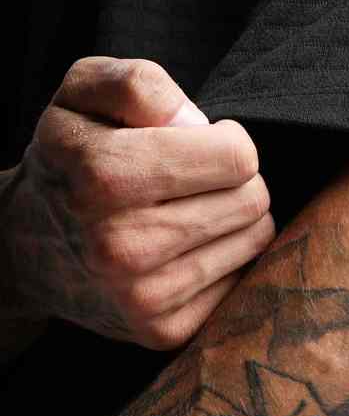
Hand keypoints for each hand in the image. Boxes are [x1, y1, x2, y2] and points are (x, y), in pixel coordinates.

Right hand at [1, 57, 274, 348]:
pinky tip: (183, 251)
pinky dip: (222, 260)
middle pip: (253, 199)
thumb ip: (140, 84)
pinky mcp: (163, 331)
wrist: (24, 248)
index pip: (238, 156)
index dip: (225, 141)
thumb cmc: (70, 157)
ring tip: (186, 212)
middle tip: (192, 181)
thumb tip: (197, 124)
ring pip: (256, 239)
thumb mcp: (82, 94)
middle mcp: (122, 245)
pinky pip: (242, 280)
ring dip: (232, 219)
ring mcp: (144, 297)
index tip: (197, 145)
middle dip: (234, 180)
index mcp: (104, 175)